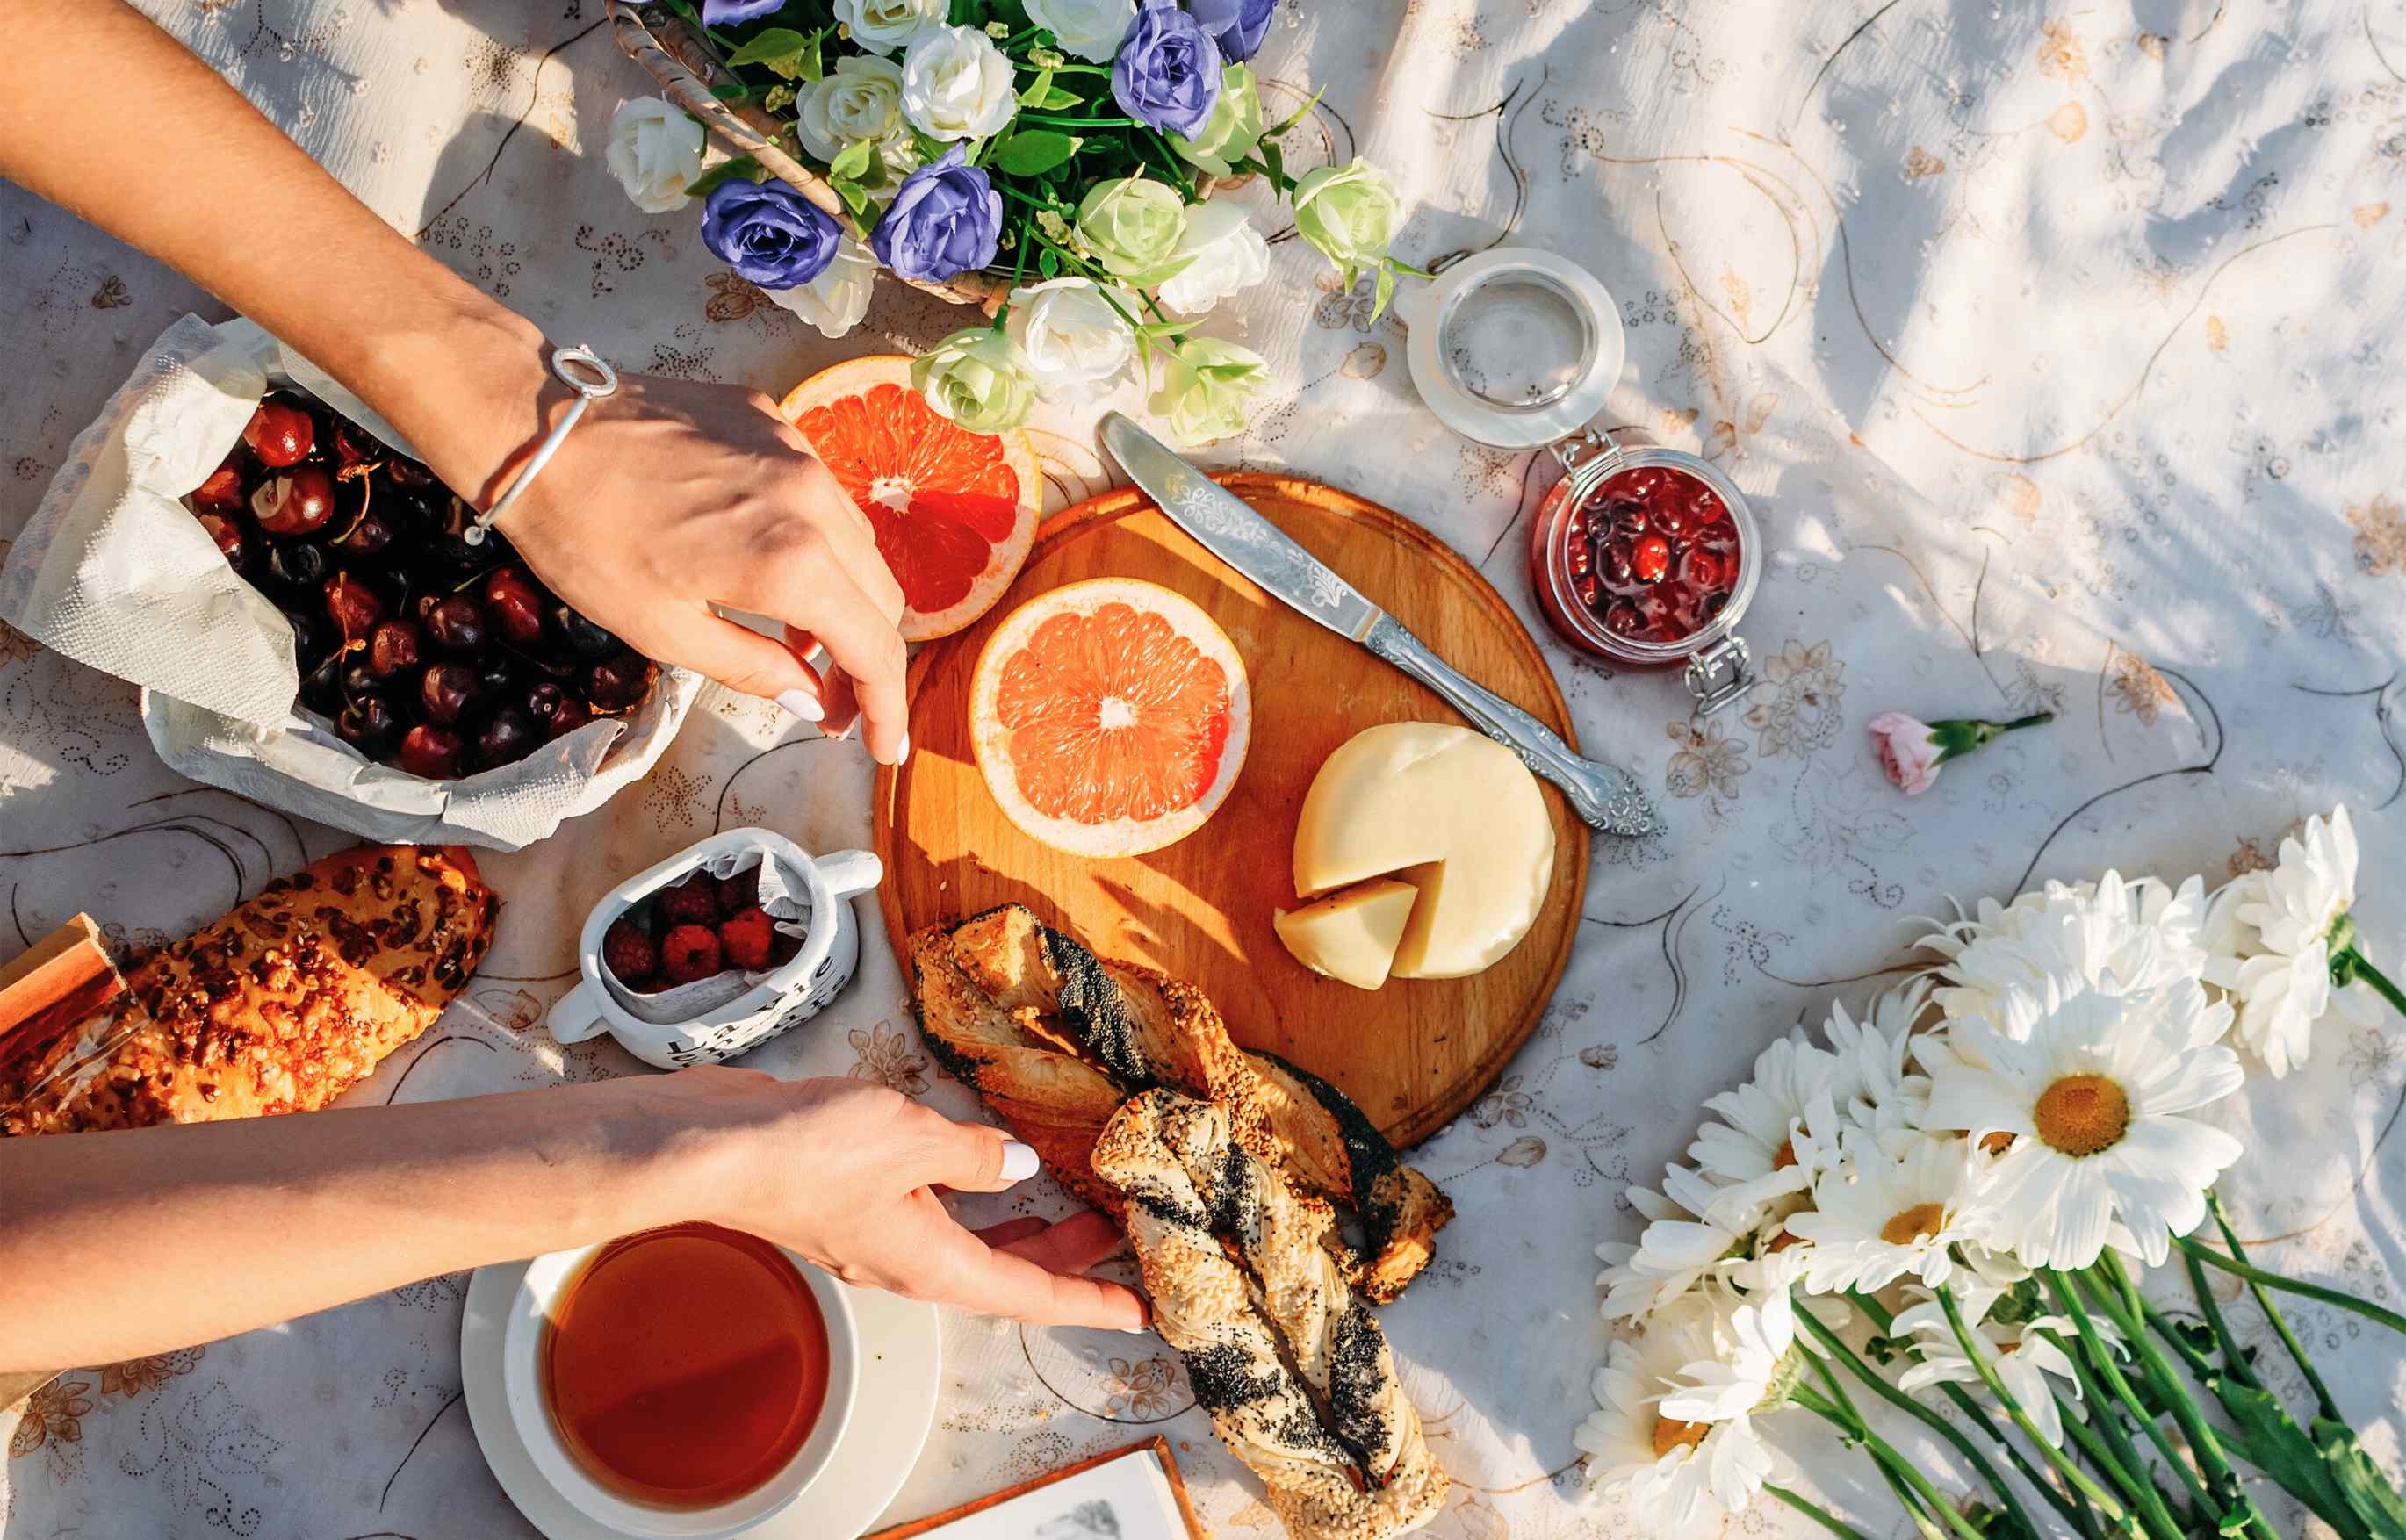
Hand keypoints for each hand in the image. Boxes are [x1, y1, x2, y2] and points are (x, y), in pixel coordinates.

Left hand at [482, 371, 910, 761]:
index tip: (882, 748)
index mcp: (790, 561)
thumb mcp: (662, 630)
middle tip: (831, 703)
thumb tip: (810, 700)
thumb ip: (752, 669)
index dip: (885, 708)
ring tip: (797, 641)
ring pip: (859, 544)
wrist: (534, 425)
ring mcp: (797, 452)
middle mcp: (812, 500)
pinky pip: (821, 495)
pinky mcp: (772, 421)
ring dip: (845, 601)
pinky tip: (768, 563)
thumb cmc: (584, 538)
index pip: (874, 648)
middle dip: (868, 661)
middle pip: (882, 598)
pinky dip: (816, 542)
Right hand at [660, 1068, 1146, 1329]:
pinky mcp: (851, 1204)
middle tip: (1111, 1236)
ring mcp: (876, 1235)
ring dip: (1017, 1229)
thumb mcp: (913, 1139)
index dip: (1088, 1302)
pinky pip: (930, 1212)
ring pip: (966, 1244)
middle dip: (1061, 1259)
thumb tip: (1015, 1167)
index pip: (1029, 1295)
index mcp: (932, 1263)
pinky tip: (978, 1163)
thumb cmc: (806, 1151)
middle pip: (1002, 1274)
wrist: (711, 1149)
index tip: (1137, 1312)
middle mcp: (907, 1260)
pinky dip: (969, 1197)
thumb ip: (974, 1154)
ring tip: (1063, 1202)